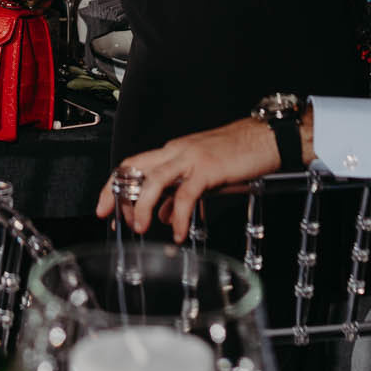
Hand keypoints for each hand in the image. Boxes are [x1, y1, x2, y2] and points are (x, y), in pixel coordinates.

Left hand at [92, 118, 280, 237]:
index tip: (105, 206)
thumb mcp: (203, 176)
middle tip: (110, 216)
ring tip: (140, 228)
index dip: (114, 184)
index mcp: (173, 152)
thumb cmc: (237, 155)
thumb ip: (179, 193)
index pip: (134, 164)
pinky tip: (177, 231)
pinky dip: (178, 216)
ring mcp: (191, 158)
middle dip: (115, 191)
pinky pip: (186, 195)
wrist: (265, 139)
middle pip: (134, 167)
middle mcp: (176, 151)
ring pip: (154, 179)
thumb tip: (162, 215)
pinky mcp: (208, 169)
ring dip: (142, 205)